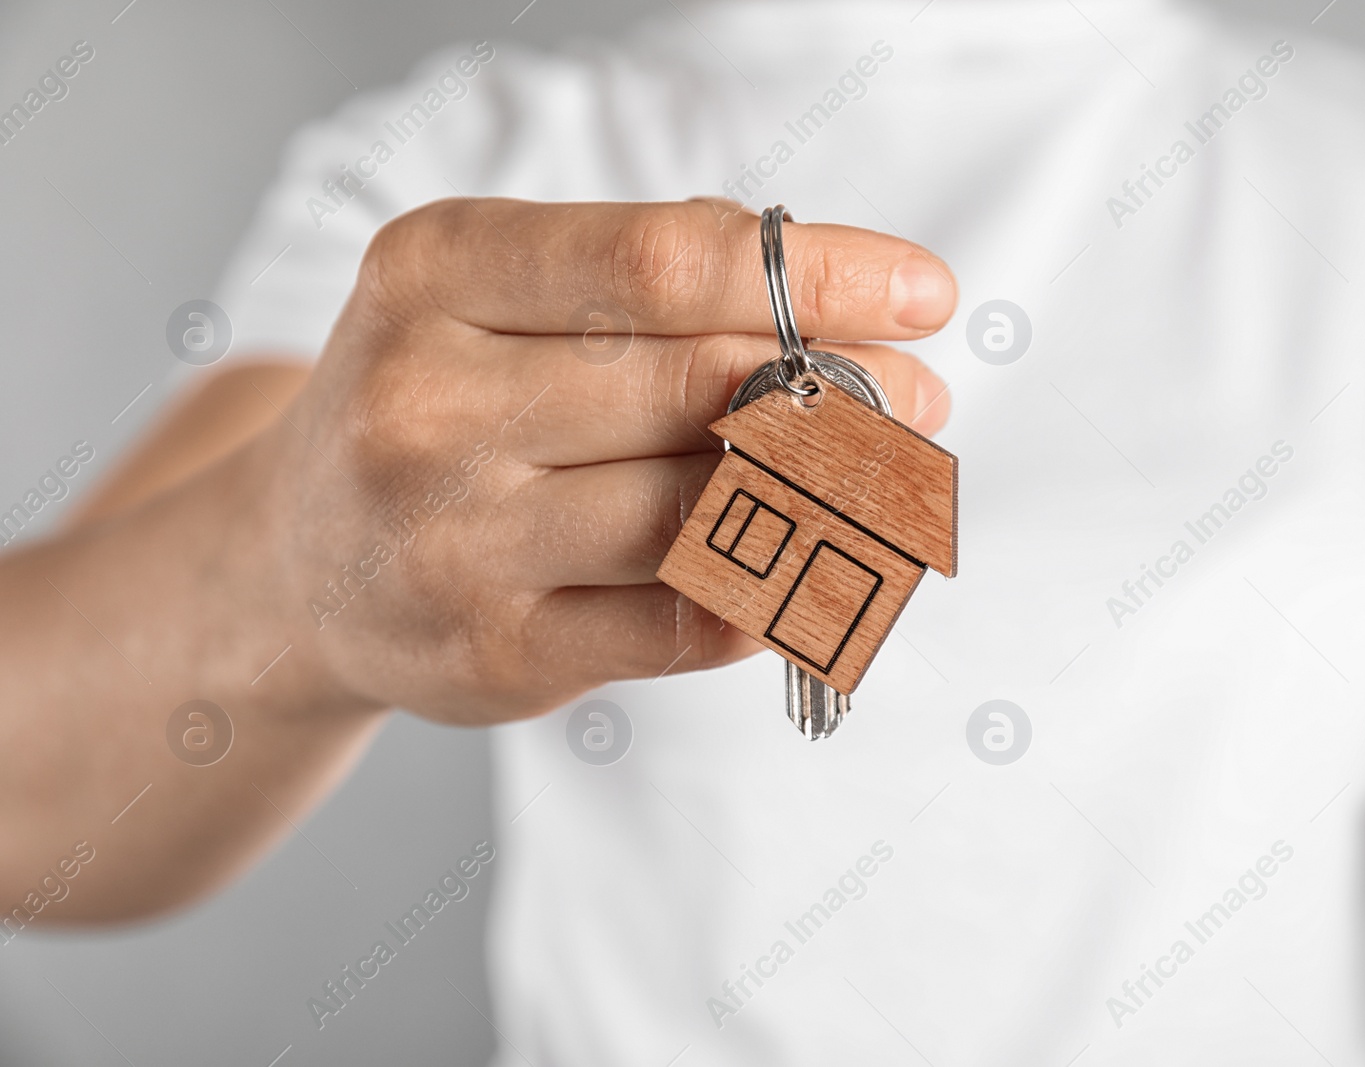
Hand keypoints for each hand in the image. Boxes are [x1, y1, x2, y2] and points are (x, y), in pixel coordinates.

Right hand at [245, 199, 957, 723]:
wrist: (299, 565)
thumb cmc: (435, 408)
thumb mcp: (491, 300)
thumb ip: (641, 288)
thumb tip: (835, 312)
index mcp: (431, 274)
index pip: (659, 263)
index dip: (815, 276)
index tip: (921, 292)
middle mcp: (423, 403)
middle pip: (694, 386)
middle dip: (842, 390)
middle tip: (919, 396)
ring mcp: (452, 540)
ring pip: (699, 509)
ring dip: (826, 493)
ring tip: (886, 475)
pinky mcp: (495, 653)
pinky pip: (684, 620)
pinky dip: (774, 589)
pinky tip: (815, 559)